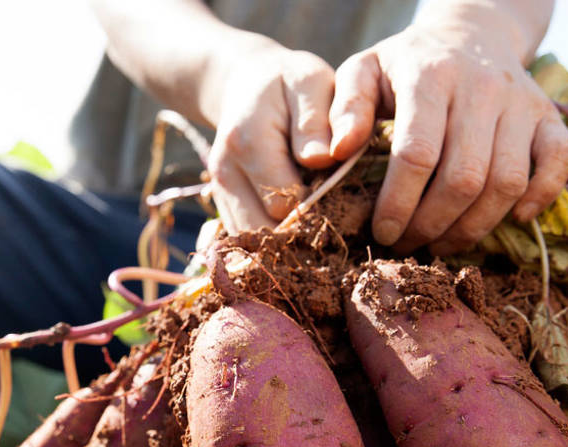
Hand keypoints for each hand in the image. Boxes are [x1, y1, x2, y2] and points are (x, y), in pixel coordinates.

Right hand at [204, 43, 338, 232]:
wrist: (247, 84)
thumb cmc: (289, 82)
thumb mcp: (310, 82)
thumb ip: (316, 120)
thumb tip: (323, 159)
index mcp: (248, 142)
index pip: (285, 201)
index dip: (321, 206)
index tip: (348, 197)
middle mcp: (225, 173)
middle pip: (266, 231)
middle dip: (305, 233)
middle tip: (340, 220)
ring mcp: (219, 192)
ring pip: (253, 244)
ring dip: (288, 244)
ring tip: (320, 228)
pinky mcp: (223, 205)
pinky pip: (247, 240)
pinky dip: (274, 243)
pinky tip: (300, 228)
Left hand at [328, 20, 567, 254]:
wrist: (470, 33)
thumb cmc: (406, 65)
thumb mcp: (363, 72)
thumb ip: (344, 109)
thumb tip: (335, 152)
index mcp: (430, 77)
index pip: (417, 154)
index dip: (398, 203)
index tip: (382, 232)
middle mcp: (482, 88)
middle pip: (464, 177)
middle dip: (432, 224)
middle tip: (408, 245)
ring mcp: (522, 102)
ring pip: (507, 181)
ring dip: (474, 226)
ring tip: (442, 243)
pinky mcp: (549, 115)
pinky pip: (559, 162)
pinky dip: (541, 196)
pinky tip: (513, 219)